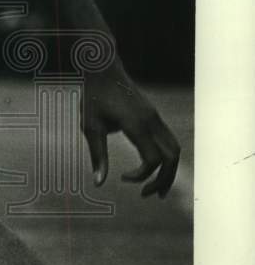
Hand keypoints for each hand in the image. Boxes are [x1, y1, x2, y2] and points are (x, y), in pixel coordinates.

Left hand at [82, 67, 180, 197]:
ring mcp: (155, 117)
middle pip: (172, 157)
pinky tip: (153, 167)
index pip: (153, 159)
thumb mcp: (89, 126)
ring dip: (168, 170)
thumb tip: (98, 183)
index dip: (142, 175)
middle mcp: (152, 121)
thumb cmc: (93, 96)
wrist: (103, 68)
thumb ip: (97, 154)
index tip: (122, 178)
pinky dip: (165, 157)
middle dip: (164, 180)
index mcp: (137, 124)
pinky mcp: (154, 115)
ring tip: (156, 188)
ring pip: (174, 148)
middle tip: (148, 196)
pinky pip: (168, 140)